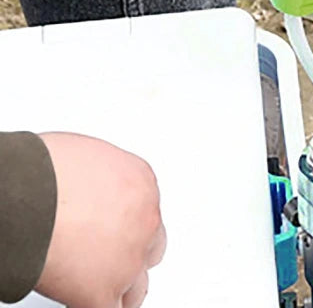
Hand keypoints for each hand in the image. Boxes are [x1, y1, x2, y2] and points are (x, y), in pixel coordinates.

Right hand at [35, 133, 166, 307]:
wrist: (24, 194)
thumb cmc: (43, 170)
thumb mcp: (87, 156)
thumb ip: (100, 181)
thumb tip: (86, 193)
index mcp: (142, 182)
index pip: (146, 212)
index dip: (125, 224)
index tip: (111, 231)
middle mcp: (145, 219)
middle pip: (151, 246)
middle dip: (131, 253)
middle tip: (105, 257)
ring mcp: (128, 258)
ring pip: (137, 287)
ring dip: (120, 287)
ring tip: (97, 287)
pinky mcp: (101, 291)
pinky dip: (99, 307)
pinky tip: (83, 302)